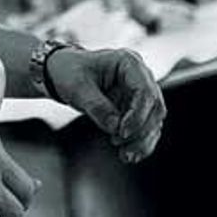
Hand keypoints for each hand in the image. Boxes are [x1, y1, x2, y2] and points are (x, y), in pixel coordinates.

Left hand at [47, 47, 166, 163]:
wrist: (61, 72)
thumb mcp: (78, 87)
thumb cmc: (69, 72)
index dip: (137, 115)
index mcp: (128, 62)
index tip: (121, 132)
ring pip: (153, 121)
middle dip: (141, 131)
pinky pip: (145, 128)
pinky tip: (128, 154)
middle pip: (155, 107)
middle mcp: (139, 76)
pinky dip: (140, 143)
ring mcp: (139, 92)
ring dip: (142, 141)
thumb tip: (115, 128)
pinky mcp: (135, 107)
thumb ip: (97, 106)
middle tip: (121, 145)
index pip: (145, 91)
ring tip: (125, 154)